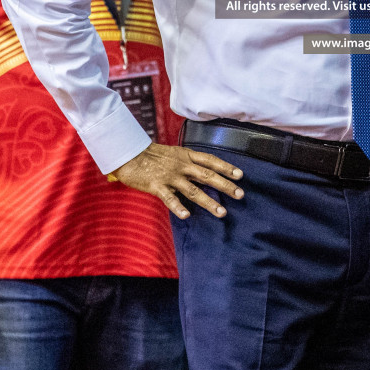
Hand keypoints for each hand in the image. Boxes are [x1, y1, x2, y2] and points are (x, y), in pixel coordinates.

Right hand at [112, 143, 244, 218]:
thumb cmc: (152, 155)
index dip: (226, 167)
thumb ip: (188, 162)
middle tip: (240, 195)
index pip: (210, 161)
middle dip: (225, 185)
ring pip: (193, 190)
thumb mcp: (174, 153)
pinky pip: (170, 198)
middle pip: (207, 176)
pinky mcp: (157, 186)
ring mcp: (170, 176)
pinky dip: (178, 207)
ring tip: (222, 212)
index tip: (240, 175)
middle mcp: (181, 166)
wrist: (129, 153)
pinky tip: (187, 215)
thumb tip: (205, 171)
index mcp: (186, 156)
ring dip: (209, 202)